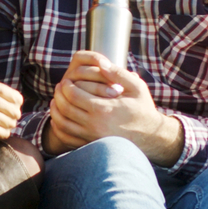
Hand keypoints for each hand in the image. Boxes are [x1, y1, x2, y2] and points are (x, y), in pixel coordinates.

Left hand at [45, 52, 182, 163]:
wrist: (151, 137)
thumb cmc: (143, 110)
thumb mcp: (137, 87)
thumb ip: (118, 74)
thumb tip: (101, 63)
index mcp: (103, 109)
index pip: (73, 95)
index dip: (66, 86)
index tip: (66, 80)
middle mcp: (94, 125)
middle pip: (64, 108)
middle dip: (59, 95)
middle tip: (60, 88)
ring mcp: (91, 137)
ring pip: (62, 123)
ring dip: (55, 110)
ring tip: (57, 100)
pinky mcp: (90, 145)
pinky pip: (66, 138)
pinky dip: (58, 127)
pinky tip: (59, 118)